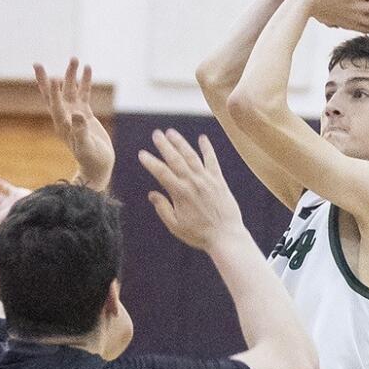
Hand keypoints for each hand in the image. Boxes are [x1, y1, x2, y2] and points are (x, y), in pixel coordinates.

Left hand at [34, 58, 114, 191]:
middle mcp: (65, 116)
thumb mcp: (86, 147)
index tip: (52, 78)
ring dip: (71, 75)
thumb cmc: (92, 159)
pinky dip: (85, 81)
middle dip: (45, 79)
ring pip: (70, 89)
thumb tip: (77, 114)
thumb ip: (81, 131)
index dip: (52, 92)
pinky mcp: (85, 113)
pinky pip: (84, 93)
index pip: (54, 105)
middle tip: (36, 63)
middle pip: (52, 94)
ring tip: (75, 59)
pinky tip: (88, 68)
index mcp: (62, 125)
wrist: (98, 166)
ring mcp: (75, 113)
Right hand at [138, 130, 244, 251]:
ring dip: (181, 143)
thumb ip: (163, 208)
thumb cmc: (199, 234)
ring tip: (171, 132)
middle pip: (175, 159)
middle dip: (164, 145)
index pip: (161, 172)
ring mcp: (207, 180)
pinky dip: (207, 148)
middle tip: (156, 134)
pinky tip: (202, 138)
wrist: (226, 236)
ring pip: (191, 156)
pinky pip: (212, 161)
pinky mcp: (219, 181)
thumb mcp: (175, 226)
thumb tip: (152, 194)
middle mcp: (193, 182)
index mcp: (180, 193)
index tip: (142, 154)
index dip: (151, 162)